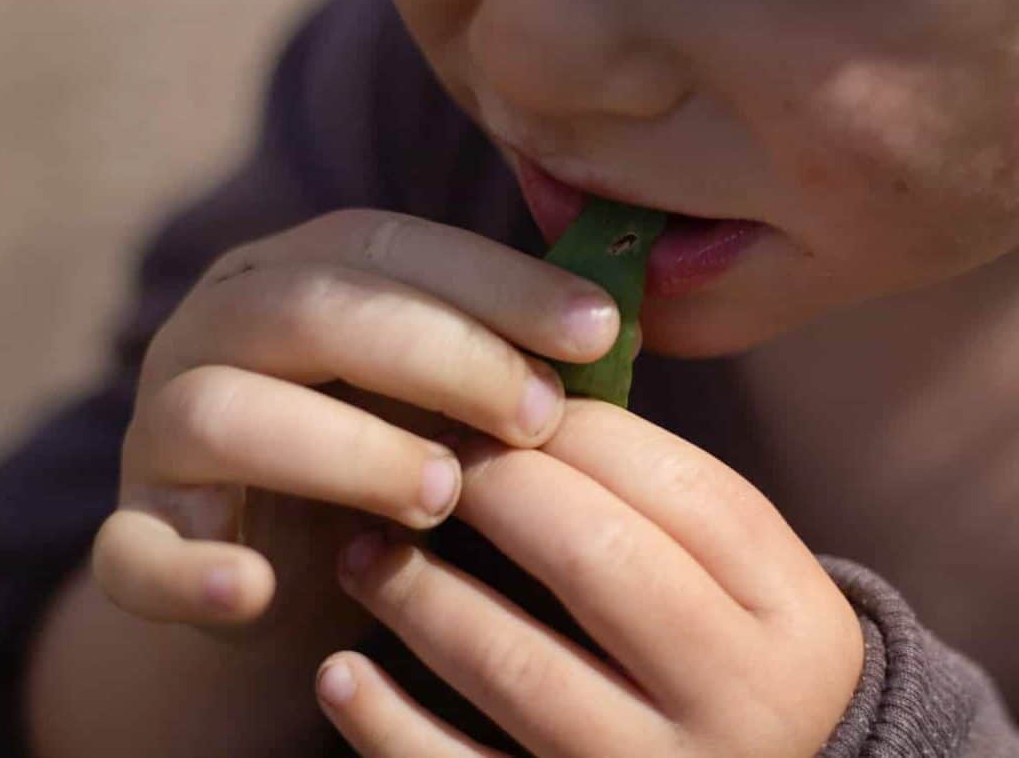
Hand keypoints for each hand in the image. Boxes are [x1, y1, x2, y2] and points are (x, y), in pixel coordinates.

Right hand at [90, 209, 619, 648]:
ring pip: (225, 413)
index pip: (389, 245)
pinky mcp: (134, 532)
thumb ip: (501, 355)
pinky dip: (187, 573)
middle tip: (537, 416)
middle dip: (439, 356)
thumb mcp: (441, 394)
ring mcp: (162, 431)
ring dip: (344, 451)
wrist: (287, 558)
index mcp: (294, 277)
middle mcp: (215, 330)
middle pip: (311, 310)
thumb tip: (617, 326)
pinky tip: (253, 593)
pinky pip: (132, 550)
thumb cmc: (386, 453)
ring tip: (443, 497)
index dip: (496, 283)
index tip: (600, 330)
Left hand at [315, 400, 863, 756]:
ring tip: (364, 551)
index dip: (579, 430)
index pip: (679, 489)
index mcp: (788, 618)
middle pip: (595, 558)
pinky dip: (387, 723)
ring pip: (514, 666)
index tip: (507, 405)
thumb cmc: (734, 655)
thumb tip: (535, 406)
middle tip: (433, 464)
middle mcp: (737, 703)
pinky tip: (340, 672)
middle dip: (496, 489)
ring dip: (419, 593)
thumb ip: (669, 502)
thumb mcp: (744, 579)